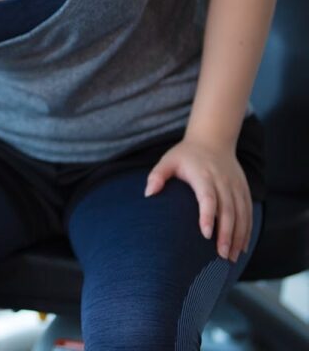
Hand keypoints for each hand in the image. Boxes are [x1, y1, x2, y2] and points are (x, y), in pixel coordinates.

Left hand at [146, 138, 251, 261]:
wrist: (213, 140)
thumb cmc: (186, 154)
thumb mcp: (168, 160)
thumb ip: (157, 176)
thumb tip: (148, 194)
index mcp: (203, 175)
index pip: (208, 198)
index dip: (208, 216)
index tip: (205, 234)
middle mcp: (223, 182)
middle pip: (228, 211)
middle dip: (226, 234)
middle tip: (222, 255)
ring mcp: (236, 186)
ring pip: (242, 214)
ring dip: (239, 236)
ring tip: (232, 257)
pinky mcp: (244, 190)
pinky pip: (249, 212)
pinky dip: (247, 230)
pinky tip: (243, 247)